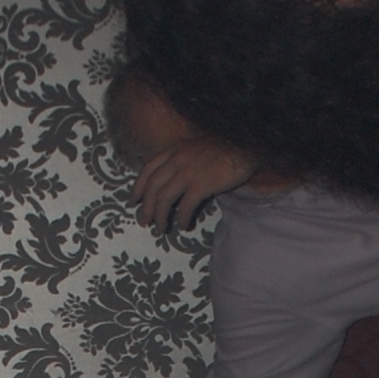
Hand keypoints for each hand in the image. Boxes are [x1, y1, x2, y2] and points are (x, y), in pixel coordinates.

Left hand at [134, 136, 258, 231]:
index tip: (134, 201)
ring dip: (160, 217)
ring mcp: (188, 172)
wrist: (244, 148)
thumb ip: (180, 160)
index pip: (148, 169)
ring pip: (164, 199)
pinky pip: (185, 206)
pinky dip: (182, 218)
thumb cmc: (222, 150)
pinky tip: (183, 226)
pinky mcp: (201, 184)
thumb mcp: (193, 148)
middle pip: (153, 187)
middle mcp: (177, 160)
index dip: (138, 187)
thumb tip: (170, 182)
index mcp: (174, 150)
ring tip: (161, 229)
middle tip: (145, 222)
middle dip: (146, 208)